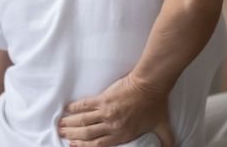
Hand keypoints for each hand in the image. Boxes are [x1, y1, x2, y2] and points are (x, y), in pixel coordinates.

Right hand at [58, 73, 174, 146]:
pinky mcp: (104, 99)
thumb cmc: (157, 105)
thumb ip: (166, 141)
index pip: (99, 145)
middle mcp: (112, 126)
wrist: (151, 85)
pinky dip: (75, 108)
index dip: (84, 146)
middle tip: (62, 134)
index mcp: (123, 134)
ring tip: (60, 124)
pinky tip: (67, 109)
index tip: (73, 145)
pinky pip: (85, 105)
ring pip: (83, 121)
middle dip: (72, 136)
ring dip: (70, 124)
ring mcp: (106, 112)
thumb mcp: (163, 127)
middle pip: (87, 134)